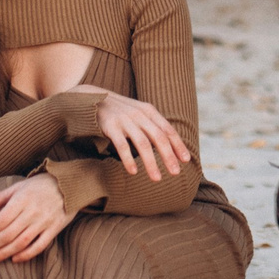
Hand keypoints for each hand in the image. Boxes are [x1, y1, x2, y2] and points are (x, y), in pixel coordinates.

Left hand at [0, 173, 72, 264]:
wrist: (72, 184)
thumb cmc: (41, 185)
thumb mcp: (19, 186)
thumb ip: (0, 198)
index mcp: (22, 200)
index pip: (0, 220)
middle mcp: (32, 212)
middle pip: (8, 234)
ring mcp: (44, 222)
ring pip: (21, 243)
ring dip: (4, 253)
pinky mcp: (54, 229)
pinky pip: (39, 246)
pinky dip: (26, 254)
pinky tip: (14, 259)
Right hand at [68, 84, 191, 180]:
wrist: (93, 100)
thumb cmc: (120, 112)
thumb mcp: (139, 113)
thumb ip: (152, 125)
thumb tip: (169, 145)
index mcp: (149, 111)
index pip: (167, 130)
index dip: (178, 145)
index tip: (185, 160)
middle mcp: (139, 115)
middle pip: (158, 137)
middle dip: (168, 156)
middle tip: (176, 173)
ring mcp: (125, 120)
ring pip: (142, 144)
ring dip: (151, 162)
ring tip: (157, 178)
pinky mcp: (110, 127)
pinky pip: (122, 145)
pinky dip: (128, 159)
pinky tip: (133, 172)